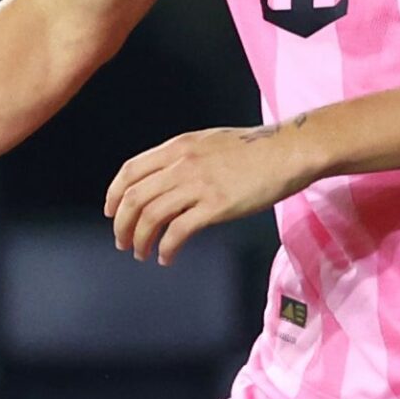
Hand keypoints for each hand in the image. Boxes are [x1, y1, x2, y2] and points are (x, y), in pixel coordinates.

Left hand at [106, 120, 317, 263]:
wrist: (288, 151)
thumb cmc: (254, 149)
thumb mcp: (208, 142)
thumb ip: (183, 158)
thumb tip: (164, 179)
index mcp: (177, 147)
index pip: (130, 170)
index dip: (114, 194)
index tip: (110, 212)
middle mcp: (181, 164)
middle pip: (134, 197)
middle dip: (122, 224)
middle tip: (122, 241)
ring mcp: (198, 185)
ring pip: (151, 216)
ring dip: (140, 239)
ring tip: (141, 253)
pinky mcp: (216, 206)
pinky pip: (178, 231)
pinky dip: (166, 247)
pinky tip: (167, 256)